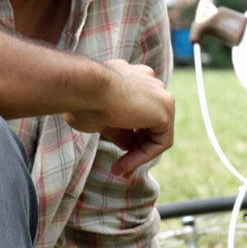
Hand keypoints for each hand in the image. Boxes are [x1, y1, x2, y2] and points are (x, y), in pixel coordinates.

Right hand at [64, 59, 174, 175]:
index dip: (127, 134)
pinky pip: (160, 142)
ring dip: (137, 156)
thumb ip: (118, 130)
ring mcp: (160, 95)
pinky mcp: (165, 110)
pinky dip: (144, 156)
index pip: (137, 110)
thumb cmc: (80, 99)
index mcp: (132, 77)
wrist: (82, 87)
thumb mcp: (99, 118)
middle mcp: (149, 82)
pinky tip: (125, 165)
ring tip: (118, 170)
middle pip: (148, 123)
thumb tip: (129, 145)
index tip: (113, 148)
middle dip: (134, 148)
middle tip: (119, 168)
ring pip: (155, 134)